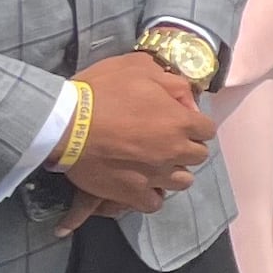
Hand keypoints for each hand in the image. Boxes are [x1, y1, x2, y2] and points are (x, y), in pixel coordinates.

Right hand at [62, 53, 215, 220]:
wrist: (65, 124)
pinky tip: (142, 185)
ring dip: (174, 172)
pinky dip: (152, 195)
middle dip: (186, 147)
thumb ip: (173, 84)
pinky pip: (155, 203)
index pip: (207, 129)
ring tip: (157, 164)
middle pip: (197, 156)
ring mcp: (155, 175)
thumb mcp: (141, 69)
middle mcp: (174, 151)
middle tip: (167, 141)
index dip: (194, 124)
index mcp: (180, 122)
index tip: (180, 122)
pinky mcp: (132, 194)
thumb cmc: (103, 92)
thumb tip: (189, 103)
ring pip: (182, 181)